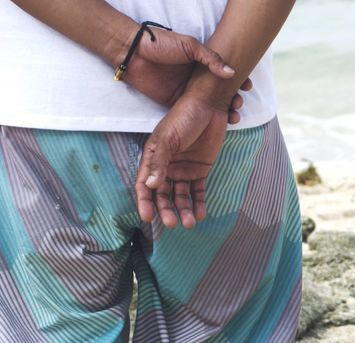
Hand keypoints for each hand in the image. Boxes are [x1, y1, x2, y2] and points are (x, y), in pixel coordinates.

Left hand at [121, 26, 252, 123]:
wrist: (133, 53)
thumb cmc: (160, 44)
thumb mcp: (190, 46)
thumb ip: (211, 59)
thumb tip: (231, 73)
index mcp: (201, 64)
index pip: (225, 74)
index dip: (238, 81)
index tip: (247, 87)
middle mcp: (196, 80)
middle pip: (221, 93)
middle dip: (234, 99)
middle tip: (239, 103)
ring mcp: (187, 93)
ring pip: (211, 106)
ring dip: (224, 111)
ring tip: (233, 115)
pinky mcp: (175, 104)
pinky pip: (195, 114)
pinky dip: (206, 120)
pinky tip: (219, 123)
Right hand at [135, 95, 230, 228]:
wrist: (208, 106)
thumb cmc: (184, 117)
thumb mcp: (169, 138)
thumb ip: (159, 162)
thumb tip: (151, 186)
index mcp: (153, 158)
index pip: (145, 184)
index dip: (145, 202)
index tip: (148, 218)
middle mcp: (166, 166)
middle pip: (163, 195)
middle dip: (166, 210)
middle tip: (171, 224)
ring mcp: (183, 169)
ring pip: (180, 196)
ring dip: (184, 210)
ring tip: (189, 224)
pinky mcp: (200, 169)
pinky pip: (197, 190)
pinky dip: (199, 203)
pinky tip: (201, 214)